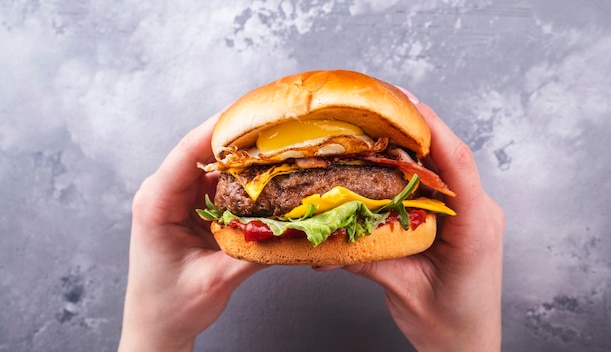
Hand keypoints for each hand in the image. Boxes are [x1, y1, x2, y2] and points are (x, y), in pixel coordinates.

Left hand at [118, 112, 265, 351]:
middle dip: (242, 138)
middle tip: (280, 126)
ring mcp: (180, 199)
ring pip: (216, 166)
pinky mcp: (194, 208)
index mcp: (155, 204)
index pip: (188, 153)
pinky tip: (270, 177)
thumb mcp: (214, 281)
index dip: (221, 128)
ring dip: (247, 158)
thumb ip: (252, 253)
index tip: (253, 111)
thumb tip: (292, 229)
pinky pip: (222, 184)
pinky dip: (246, 180)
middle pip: (204, 151)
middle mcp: (164, 193)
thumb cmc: (170, 306)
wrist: (157, 327)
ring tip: (282, 148)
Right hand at [338, 93, 504, 350]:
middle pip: (448, 156)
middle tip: (378, 102)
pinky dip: (411, 168)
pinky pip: (437, 183)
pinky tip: (385, 161)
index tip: (404, 101)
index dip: (430, 128)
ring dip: (410, 144)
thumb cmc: (448, 325)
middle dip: (413, 126)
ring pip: (443, 166)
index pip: (457, 164)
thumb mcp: (403, 289)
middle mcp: (478, 212)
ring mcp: (472, 214)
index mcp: (475, 228)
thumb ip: (365, 259)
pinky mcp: (459, 219)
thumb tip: (322, 239)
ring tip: (377, 124)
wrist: (468, 347)